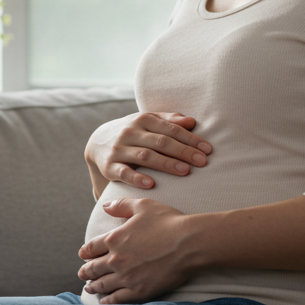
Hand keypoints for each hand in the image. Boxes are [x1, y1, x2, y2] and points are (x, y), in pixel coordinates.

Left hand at [77, 198, 196, 303]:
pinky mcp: (139, 291)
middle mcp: (116, 259)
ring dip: (93, 287)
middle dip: (85, 272)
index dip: (84, 253)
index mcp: (115, 239)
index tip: (83, 256)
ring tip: (89, 289)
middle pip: (93, 268)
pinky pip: (117, 299)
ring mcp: (127, 277)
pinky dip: (108, 301)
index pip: (91, 248)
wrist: (189, 243)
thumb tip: (105, 207)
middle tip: (82, 275)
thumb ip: (122, 205)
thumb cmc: (169, 222)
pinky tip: (105, 301)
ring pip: (102, 285)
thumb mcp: (143, 206)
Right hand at [84, 112, 211, 192]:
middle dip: (183, 151)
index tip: (207, 149)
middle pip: (161, 142)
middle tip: (202, 161)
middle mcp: (131, 132)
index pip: (171, 129)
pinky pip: (124, 173)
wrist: (97, 141)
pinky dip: (137, 178)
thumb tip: (191, 121)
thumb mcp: (148, 121)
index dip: (190, 139)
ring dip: (166, 164)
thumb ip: (169, 120)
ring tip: (185, 171)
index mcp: (144, 120)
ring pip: (145, 156)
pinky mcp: (110, 166)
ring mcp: (119, 149)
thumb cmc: (133, 132)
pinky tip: (151, 184)